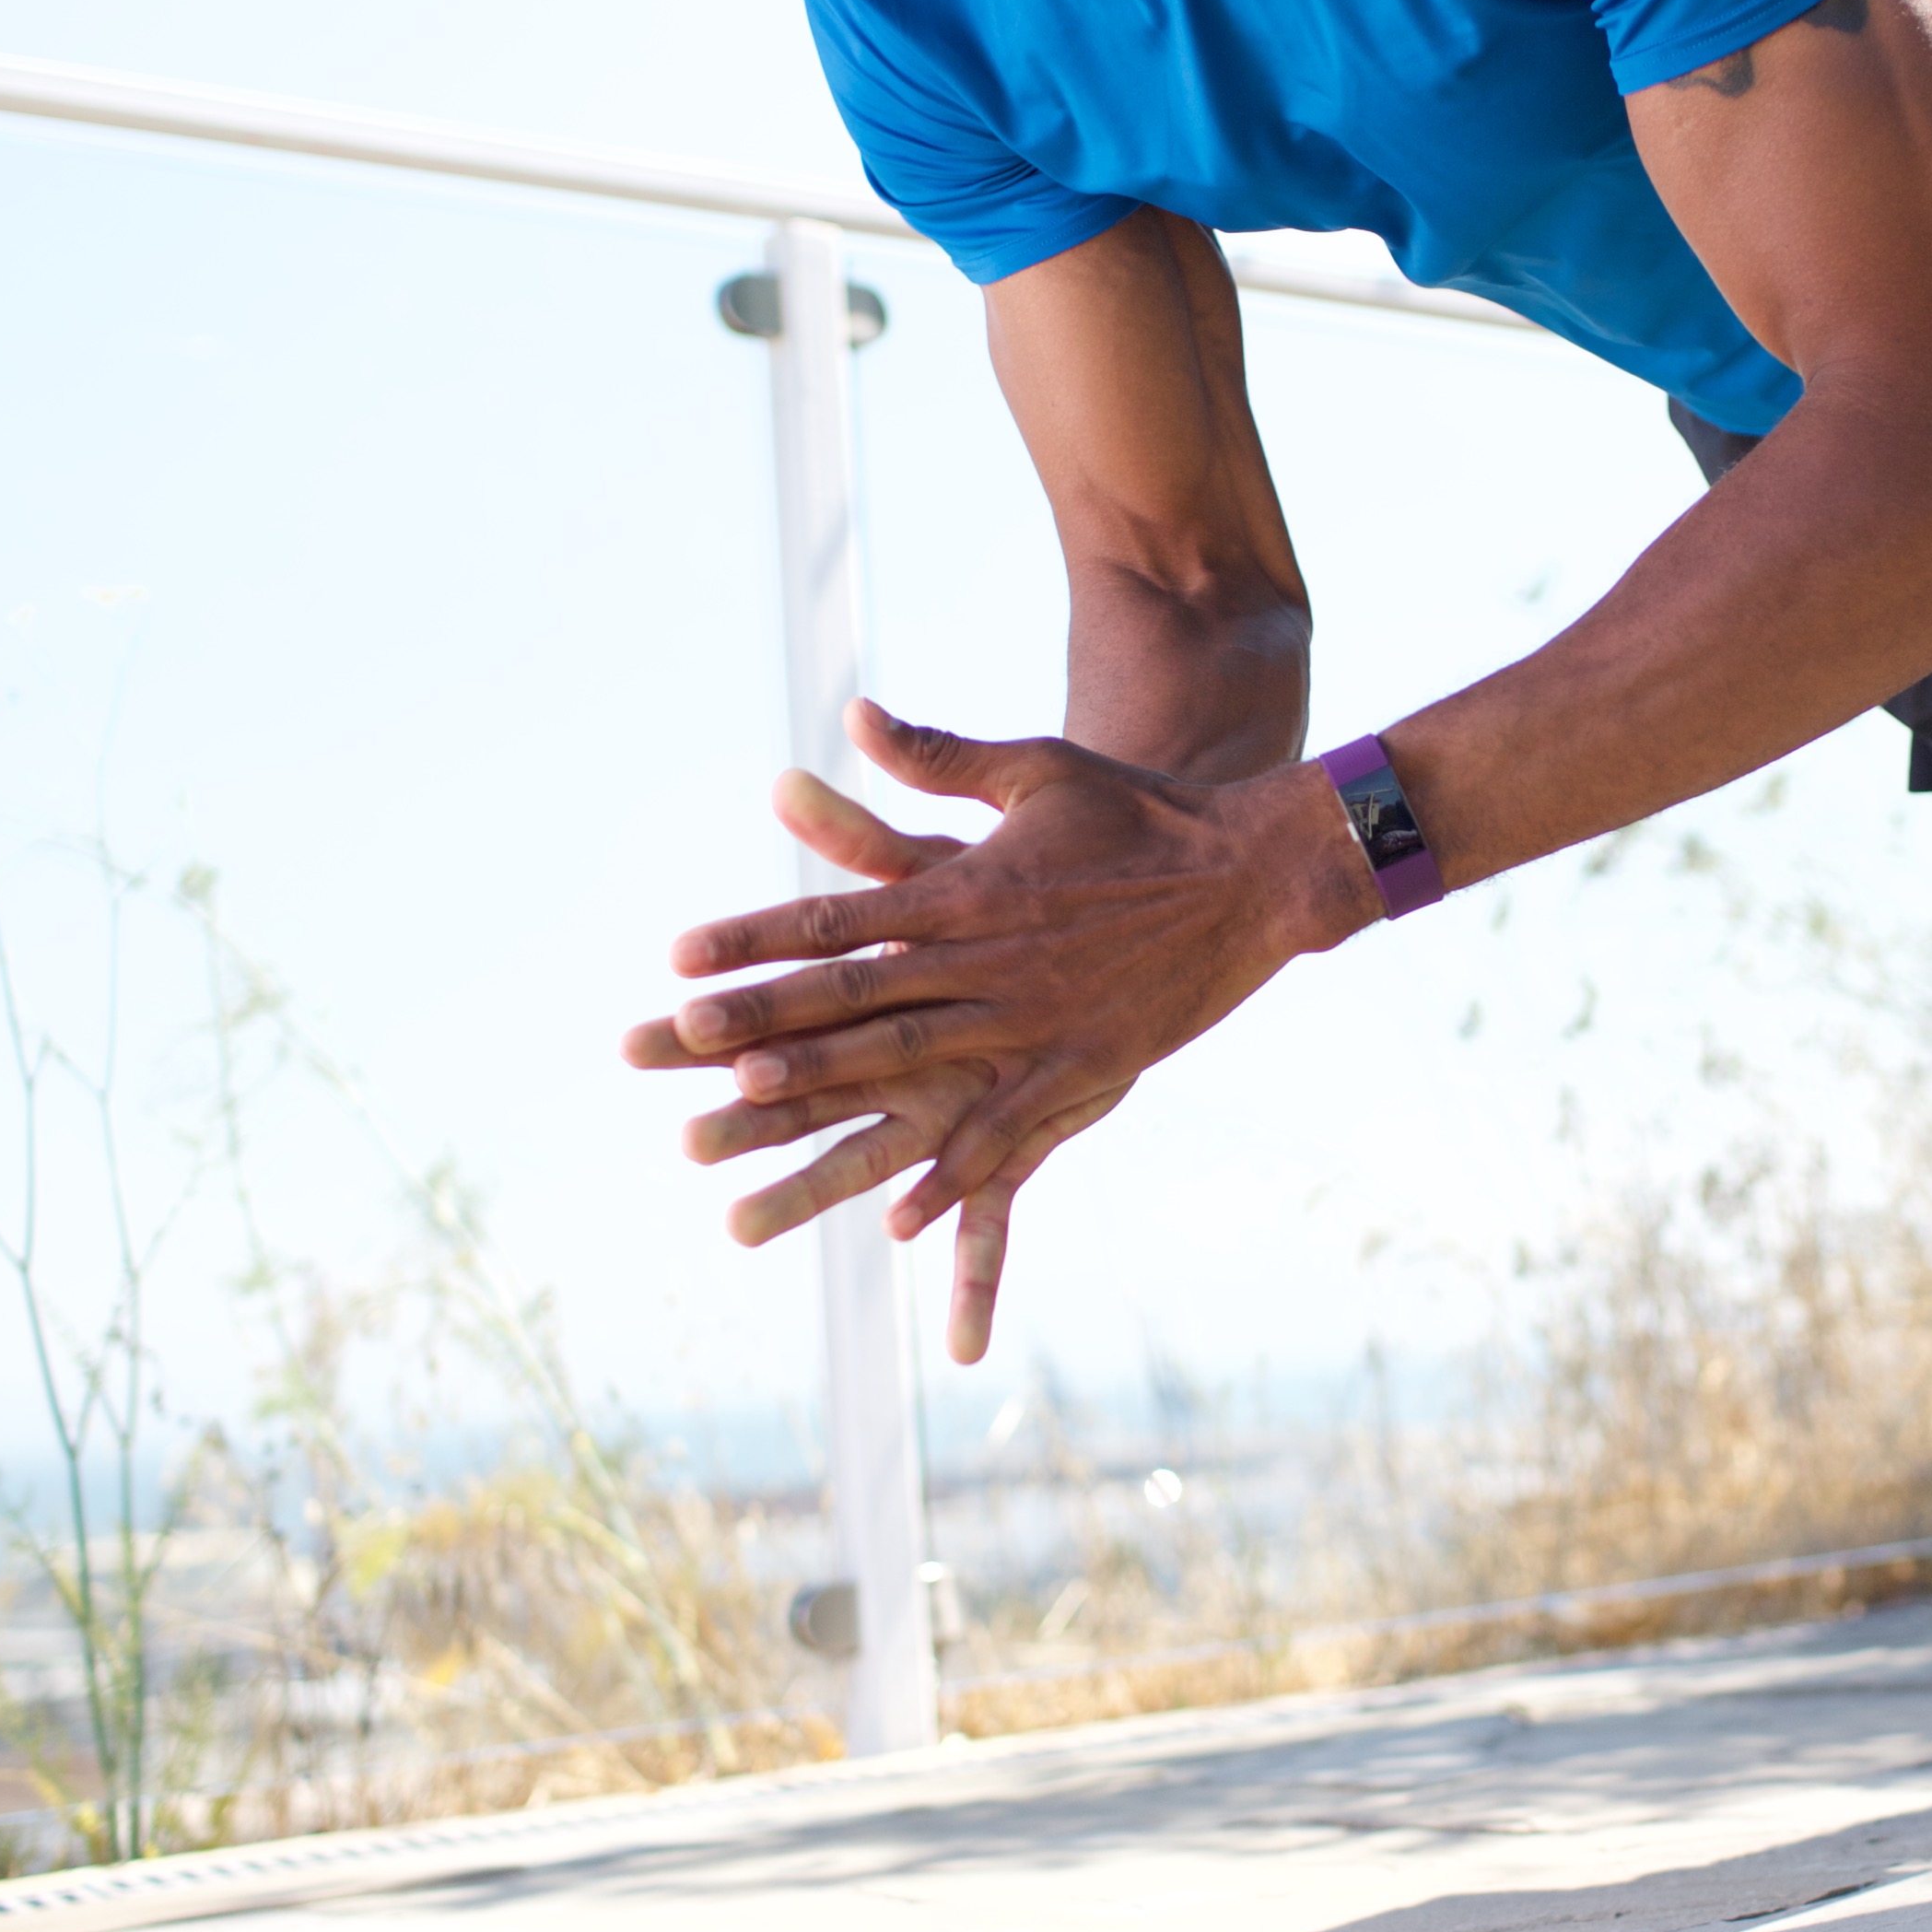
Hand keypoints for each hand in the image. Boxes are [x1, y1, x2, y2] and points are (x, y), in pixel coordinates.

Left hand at [622, 703, 1377, 1358]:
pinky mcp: (1086, 1069)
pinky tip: (900, 1216)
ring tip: (751, 1104)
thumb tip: (855, 715)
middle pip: (854, 994)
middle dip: (762, 1016)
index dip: (752, 936)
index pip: (835, 915)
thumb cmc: (1141, 813)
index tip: (678, 956)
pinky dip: (951, 1174)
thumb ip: (938, 758)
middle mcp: (988, 959)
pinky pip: (1007, 1133)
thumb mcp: (1038, 769)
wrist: (1254, 871)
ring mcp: (1035, 1020)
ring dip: (829, 1083)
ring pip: (912, 1060)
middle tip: (679, 1040)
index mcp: (967, 888)